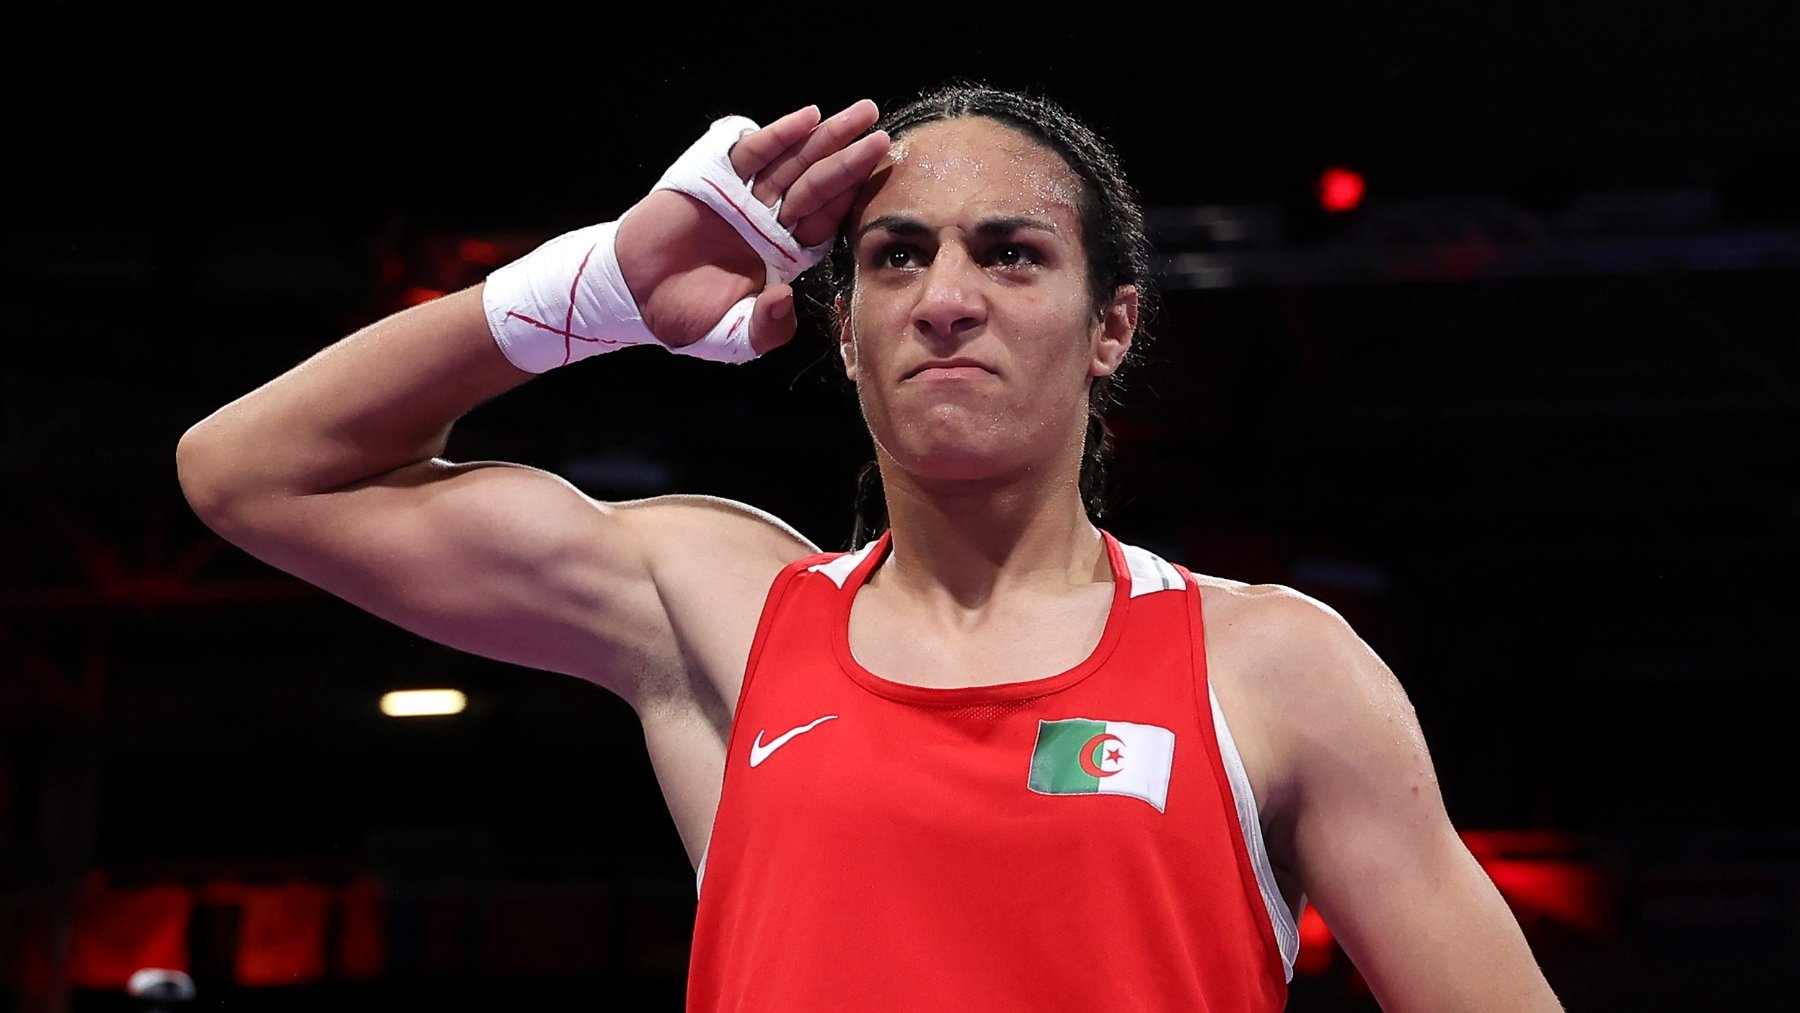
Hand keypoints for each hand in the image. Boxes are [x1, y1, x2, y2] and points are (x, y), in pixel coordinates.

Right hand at [616, 100, 890, 353]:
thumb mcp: (733, 338)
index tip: (881, 181)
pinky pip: (753, 152)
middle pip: (819, 185)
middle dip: (850, 159)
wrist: (634, 296)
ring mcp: (745, 196)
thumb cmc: (685, 316)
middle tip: (882, 132)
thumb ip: (766, 329)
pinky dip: (779, 136)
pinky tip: (807, 119)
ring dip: (827, 137)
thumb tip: (784, 299)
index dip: (852, 200)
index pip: (826, 222)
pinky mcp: (714, 177)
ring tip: (861, 114)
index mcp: (785, 255)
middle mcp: (771, 221)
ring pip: (794, 163)